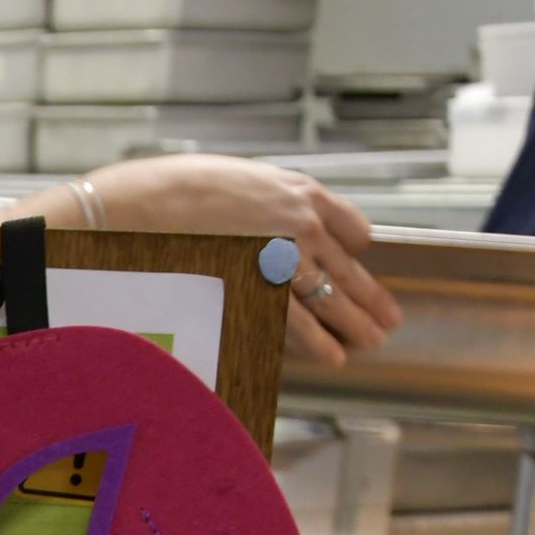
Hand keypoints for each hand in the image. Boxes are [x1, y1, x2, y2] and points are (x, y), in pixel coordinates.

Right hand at [82, 155, 402, 368]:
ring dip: (355, 323)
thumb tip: (266, 220)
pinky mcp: (261, 291)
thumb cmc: (178, 189)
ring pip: (333, 298)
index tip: (359, 260)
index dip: (356, 249)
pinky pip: (299, 323)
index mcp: (302, 193)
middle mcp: (305, 226)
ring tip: (371, 340)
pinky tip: (334, 355)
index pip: (351, 226)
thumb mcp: (238, 179)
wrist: (146, 204)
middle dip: (370, 296)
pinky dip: (319, 342)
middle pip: (349, 268)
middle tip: (387, 317)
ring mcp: (286, 261)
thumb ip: (266, 202)